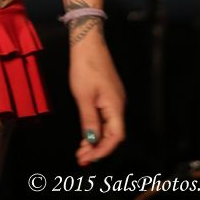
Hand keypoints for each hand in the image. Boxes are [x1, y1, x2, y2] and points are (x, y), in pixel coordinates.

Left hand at [68, 35, 125, 165]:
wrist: (88, 42)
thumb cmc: (85, 66)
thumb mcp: (83, 96)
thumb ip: (89, 120)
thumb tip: (93, 141)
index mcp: (116, 106)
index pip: (116, 137)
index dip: (103, 150)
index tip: (89, 158)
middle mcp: (119, 104)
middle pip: (113, 133)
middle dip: (98, 148)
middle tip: (81, 157)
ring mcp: (114, 98)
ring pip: (108, 126)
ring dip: (96, 139)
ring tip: (81, 149)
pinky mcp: (108, 93)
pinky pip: (105, 116)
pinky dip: (96, 127)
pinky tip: (87, 132)